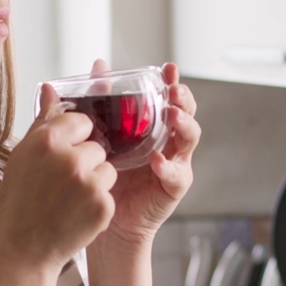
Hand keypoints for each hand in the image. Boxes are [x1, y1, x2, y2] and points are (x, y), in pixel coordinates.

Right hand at [0, 83, 117, 269]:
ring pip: (107, 168)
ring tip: (69, 199)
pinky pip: (110, 191)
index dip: (73, 138)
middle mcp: (69, 159)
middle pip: (96, 146)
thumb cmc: (20, 200)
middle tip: (62, 183)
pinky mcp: (103, 205)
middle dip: (85, 160)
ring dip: (95, 180)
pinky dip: (98, 202)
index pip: (79, 120)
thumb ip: (43, 120)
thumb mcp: (22, 156)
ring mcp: (89, 183)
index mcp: (46, 141)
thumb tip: (51, 86)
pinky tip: (76, 213)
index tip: (60, 156)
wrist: (23, 250)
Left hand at [94, 59, 199, 251]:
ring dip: (184, 124)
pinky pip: (176, 175)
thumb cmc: (105, 175)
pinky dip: (168, 167)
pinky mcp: (173, 187)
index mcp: (154, 127)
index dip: (172, 82)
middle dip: (183, 99)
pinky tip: (157, 160)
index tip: (169, 68)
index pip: (168, 98)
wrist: (107, 219)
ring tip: (172, 116)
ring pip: (189, 139)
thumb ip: (97, 101)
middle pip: (187, 114)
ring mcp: (175, 163)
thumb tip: (96, 67)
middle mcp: (168, 142)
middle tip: (174, 90)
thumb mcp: (99, 135)